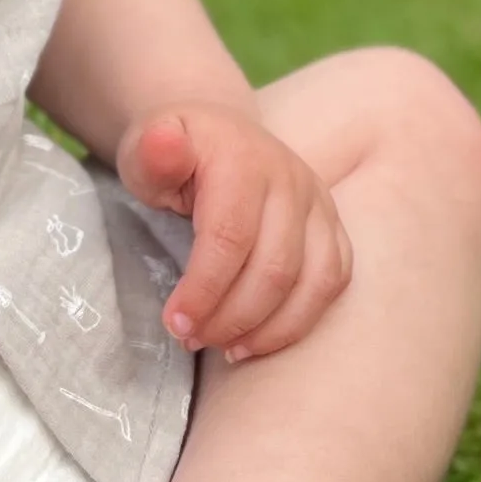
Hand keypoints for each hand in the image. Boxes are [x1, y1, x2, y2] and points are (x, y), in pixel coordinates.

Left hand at [123, 104, 353, 362]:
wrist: (218, 134)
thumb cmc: (176, 150)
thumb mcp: (147, 145)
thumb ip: (152, 153)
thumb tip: (163, 144)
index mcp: (244, 161)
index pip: (231, 237)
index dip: (205, 289)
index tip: (175, 323)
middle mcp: (292, 181)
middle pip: (274, 268)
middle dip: (231, 318)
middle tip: (191, 338)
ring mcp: (318, 205)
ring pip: (312, 281)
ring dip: (268, 328)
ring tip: (225, 347)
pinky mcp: (332, 227)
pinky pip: (332, 282)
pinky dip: (300, 320)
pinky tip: (259, 339)